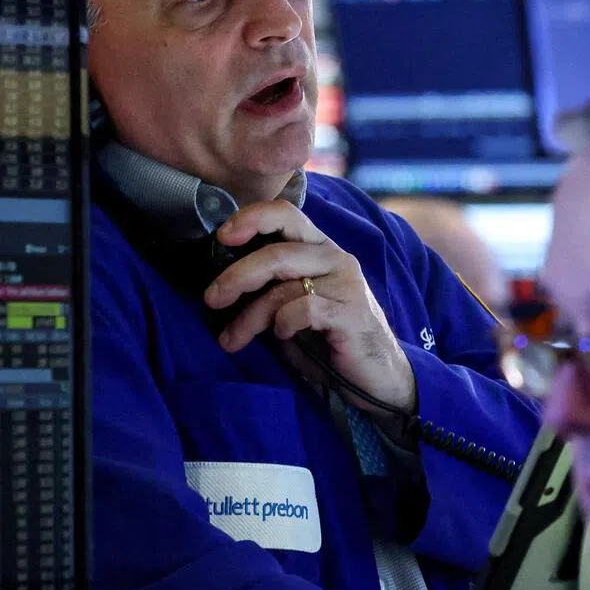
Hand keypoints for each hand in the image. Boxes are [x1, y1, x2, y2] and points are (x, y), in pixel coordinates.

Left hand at [203, 200, 416, 413]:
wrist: (377, 375)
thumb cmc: (328, 339)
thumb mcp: (294, 305)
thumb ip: (270, 287)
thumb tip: (222, 283)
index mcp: (319, 248)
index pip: (287, 213)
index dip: (252, 218)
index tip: (222, 236)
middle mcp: (335, 258)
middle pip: (277, 252)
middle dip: (237, 275)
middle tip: (212, 298)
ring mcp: (346, 284)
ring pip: (284, 286)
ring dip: (249, 315)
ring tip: (232, 339)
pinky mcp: (352, 313)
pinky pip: (303, 309)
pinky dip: (283, 323)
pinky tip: (282, 335)